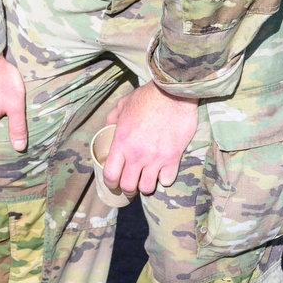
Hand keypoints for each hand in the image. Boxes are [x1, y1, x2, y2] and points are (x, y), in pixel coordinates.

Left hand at [101, 82, 199, 196]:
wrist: (173, 93)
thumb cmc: (147, 97)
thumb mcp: (123, 104)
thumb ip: (113, 118)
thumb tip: (108, 127)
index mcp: (121, 142)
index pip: (111, 174)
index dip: (110, 182)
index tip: (112, 182)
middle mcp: (137, 154)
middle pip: (128, 186)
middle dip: (127, 189)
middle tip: (129, 185)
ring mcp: (156, 158)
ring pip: (147, 188)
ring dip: (145, 186)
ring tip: (145, 180)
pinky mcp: (173, 158)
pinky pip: (166, 180)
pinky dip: (163, 179)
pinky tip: (162, 172)